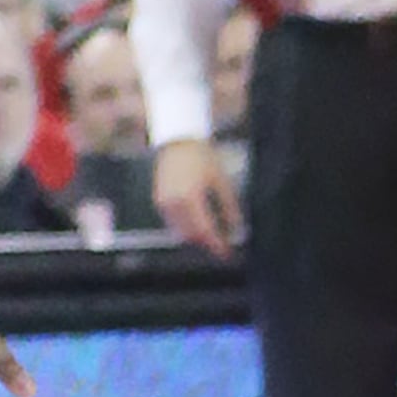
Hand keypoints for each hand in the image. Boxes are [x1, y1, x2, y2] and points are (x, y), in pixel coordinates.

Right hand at [152, 137, 243, 253]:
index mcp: (190, 198)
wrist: (179, 142)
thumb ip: (229, 208)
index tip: (228, 254)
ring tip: (212, 237)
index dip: (218, 246)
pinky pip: (172, 223)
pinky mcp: (159, 201)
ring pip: (180, 231)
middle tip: (222, 247)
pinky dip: (185, 228)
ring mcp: (163, 202)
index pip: (205, 231)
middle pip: (191, 235)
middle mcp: (173, 203)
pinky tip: (198, 225)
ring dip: (196, 238)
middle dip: (208, 244)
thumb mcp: (221, 181)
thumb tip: (236, 228)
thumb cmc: (201, 157)